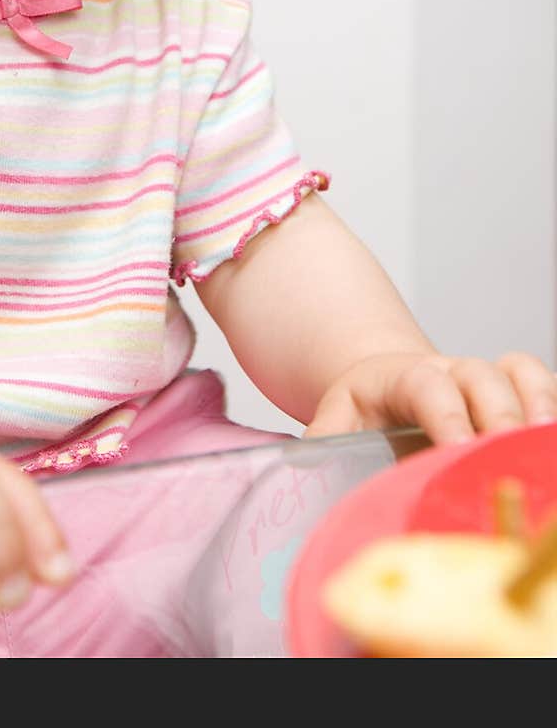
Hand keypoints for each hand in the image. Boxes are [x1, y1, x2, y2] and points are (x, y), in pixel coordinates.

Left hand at [303, 350, 556, 444]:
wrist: (385, 387)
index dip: (447, 416)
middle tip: (507, 458)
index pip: (429, 387)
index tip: (460, 450)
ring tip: (541, 449)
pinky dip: (547, 404)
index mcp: (403, 377)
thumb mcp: (335, 418)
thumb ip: (323, 439)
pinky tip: (546, 443)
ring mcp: (483, 379)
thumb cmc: (364, 410)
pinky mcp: (509, 393)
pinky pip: (538, 383)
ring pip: (518, 375)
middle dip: (500, 418)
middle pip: (483, 378)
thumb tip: (302, 464)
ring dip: (536, 408)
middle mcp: (450, 370)